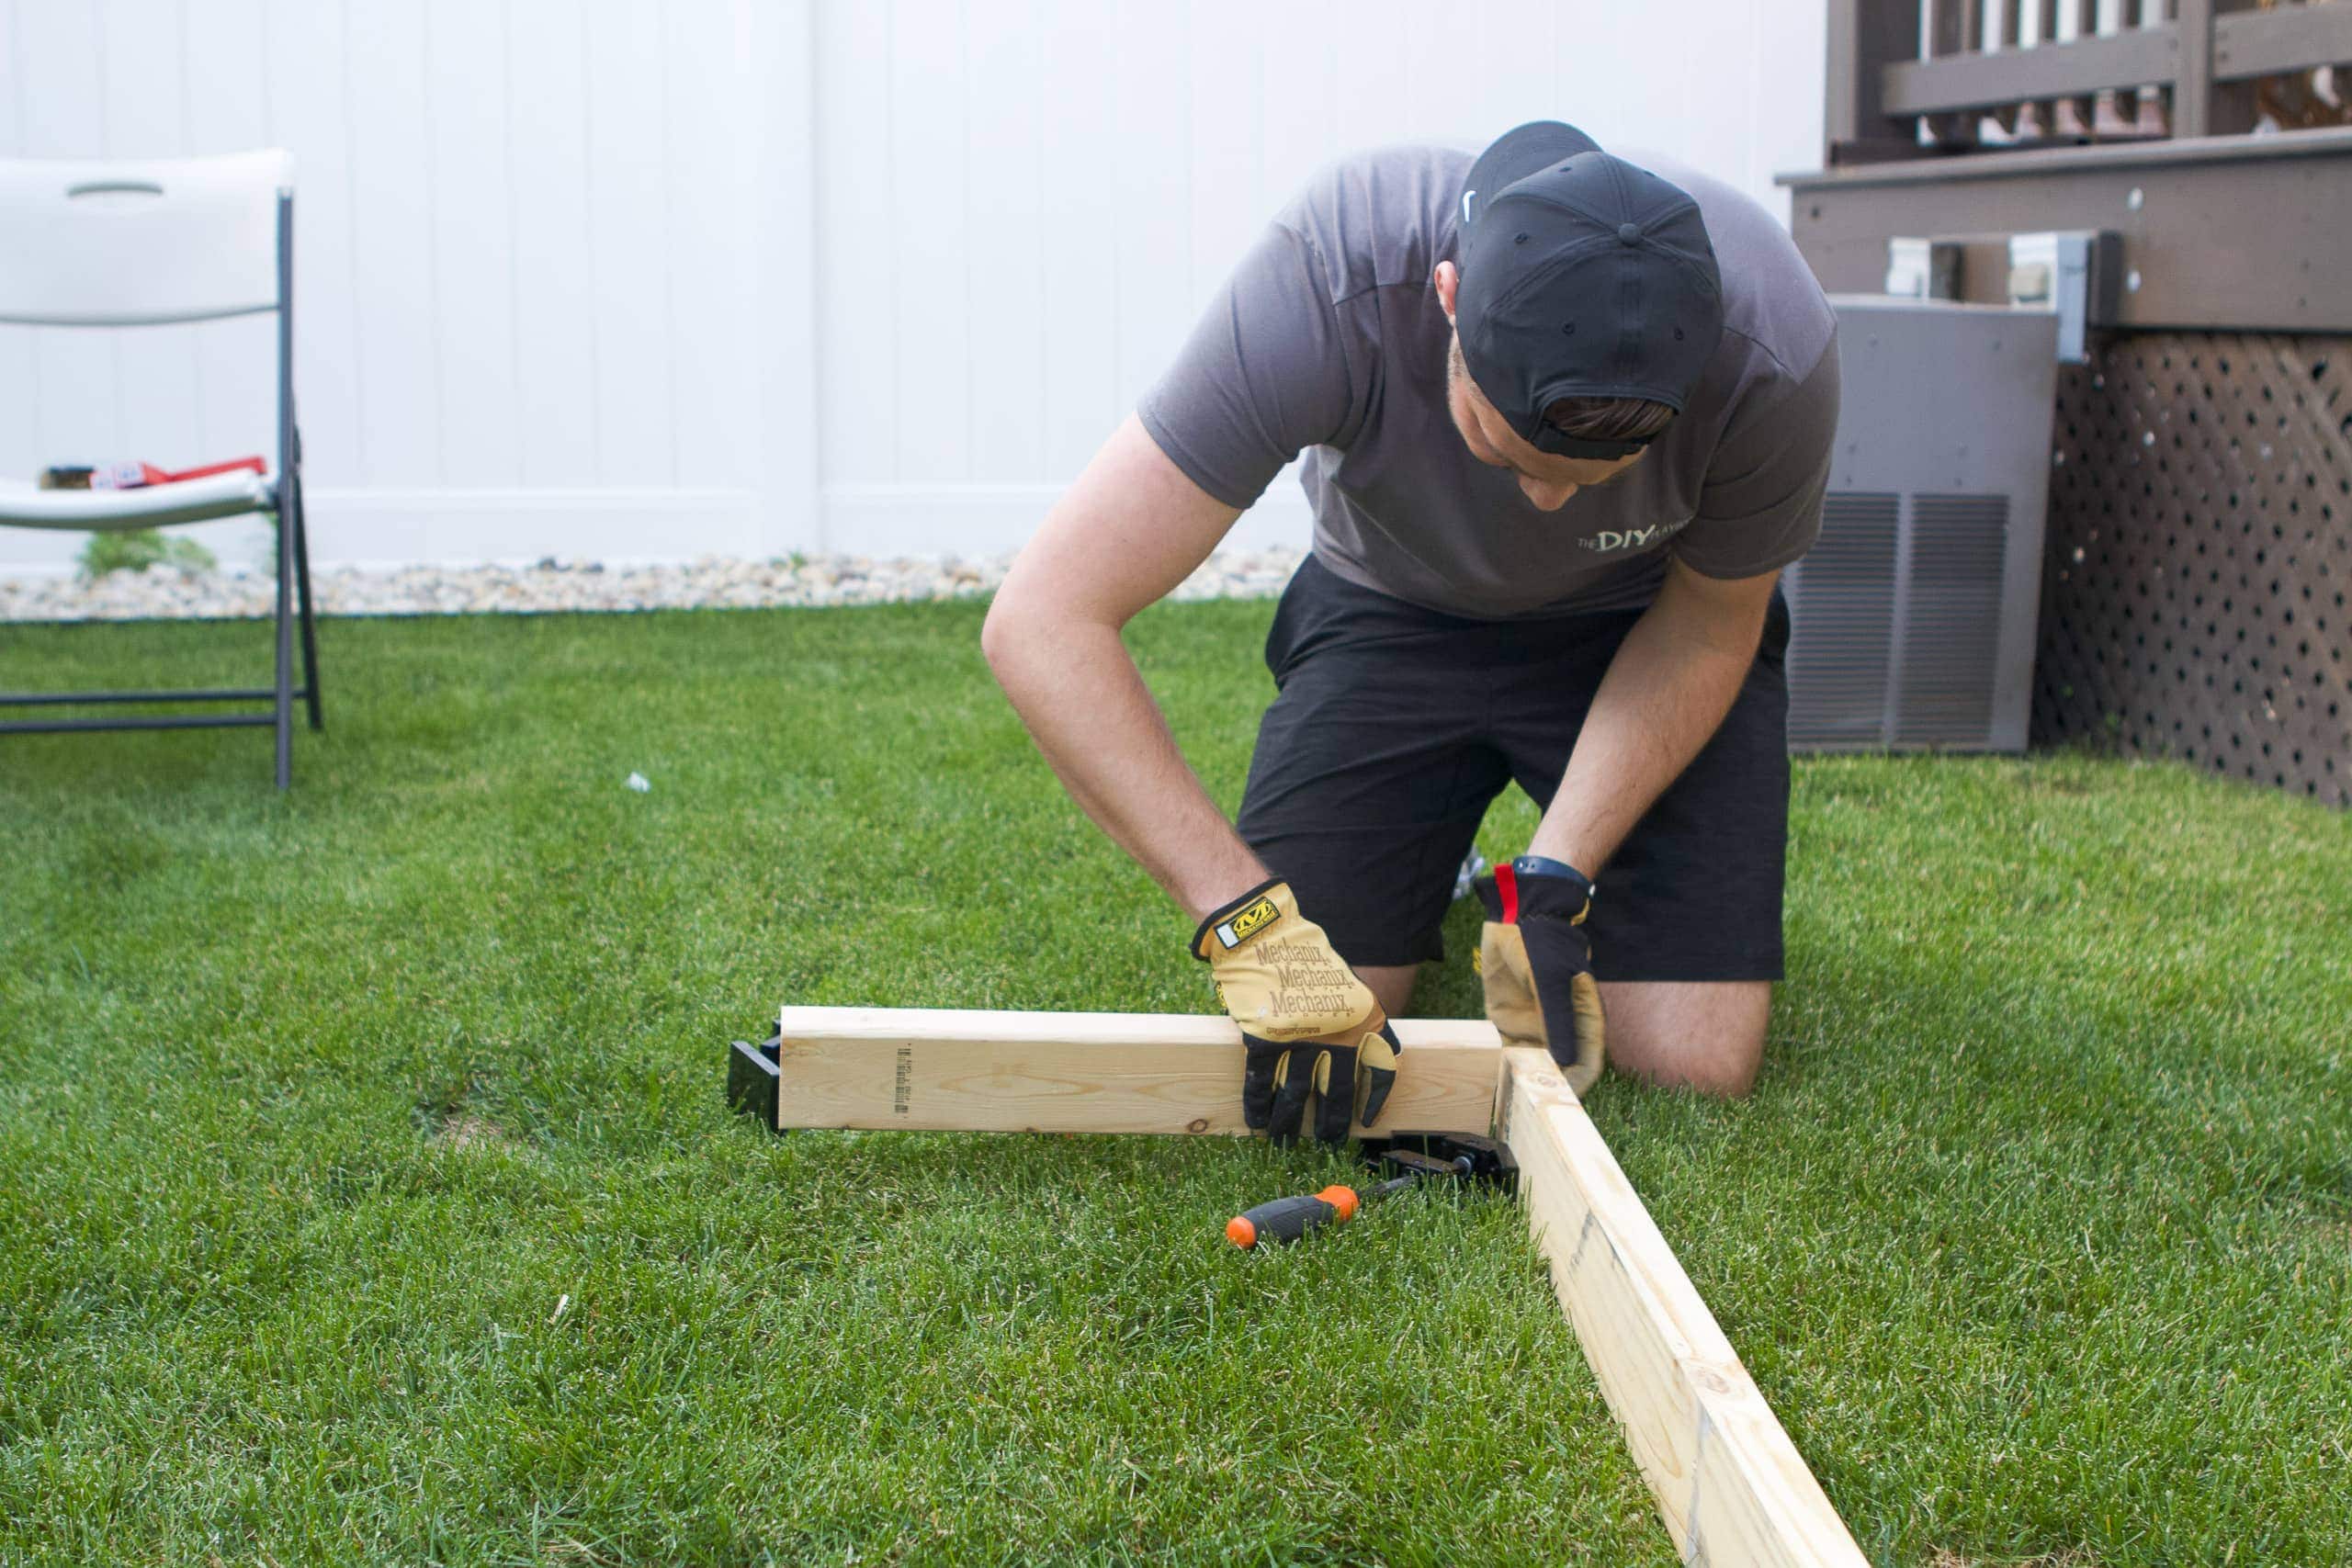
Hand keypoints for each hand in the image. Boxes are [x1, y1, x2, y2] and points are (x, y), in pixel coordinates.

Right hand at [1193, 879, 1400, 1142]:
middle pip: (1337, 1094)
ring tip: (1284, 1140)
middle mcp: (1335, 1036)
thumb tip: (1363, 1055)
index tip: (1366, 1122)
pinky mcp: (1263, 1040)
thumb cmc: (1306, 957)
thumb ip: (1355, 1020)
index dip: (1373, 1101)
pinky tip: (1256, 1122)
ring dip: (1289, 1123)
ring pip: (1295, 1096)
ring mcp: (1298, 1040)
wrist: (1266, 935)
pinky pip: (1260, 1083)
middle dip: (1329, 1123)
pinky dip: (1257, 1105)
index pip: (1380, 1072)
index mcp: (1362, 1021)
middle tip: (1325, 1141)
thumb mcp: (1347, 985)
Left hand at [1474, 858, 1605, 1094]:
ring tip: (1511, 1099)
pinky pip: (1509, 1052)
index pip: (1587, 1063)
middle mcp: (1560, 1028)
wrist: (1515, 917)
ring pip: (1533, 1065)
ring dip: (1524, 1080)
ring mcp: (1535, 1026)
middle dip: (1548, 1087)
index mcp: (1581, 1019)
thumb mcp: (1548, 981)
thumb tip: (1565, 1062)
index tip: (1558, 1100)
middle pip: (1560, 1070)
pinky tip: (1494, 1080)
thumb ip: (1556, 1020)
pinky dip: (1503, 1066)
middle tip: (1529, 1104)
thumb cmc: (1543, 944)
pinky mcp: (1509, 1021)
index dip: (1577, 1084)